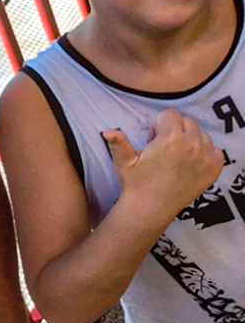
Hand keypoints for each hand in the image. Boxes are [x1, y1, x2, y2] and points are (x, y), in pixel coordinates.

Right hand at [104, 109, 223, 217]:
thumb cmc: (136, 182)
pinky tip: (191, 161)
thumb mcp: (123, 160)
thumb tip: (107, 132)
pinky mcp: (214, 169)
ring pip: (202, 134)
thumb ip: (117, 142)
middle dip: (175, 129)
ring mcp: (206, 157)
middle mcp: (192, 145)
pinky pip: (215, 149)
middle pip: (188, 121)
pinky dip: (206, 152)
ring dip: (191, 139)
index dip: (159, 124)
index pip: (170, 114)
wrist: (152, 207)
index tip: (153, 139)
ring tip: (178, 154)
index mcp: (171, 138)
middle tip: (164, 147)